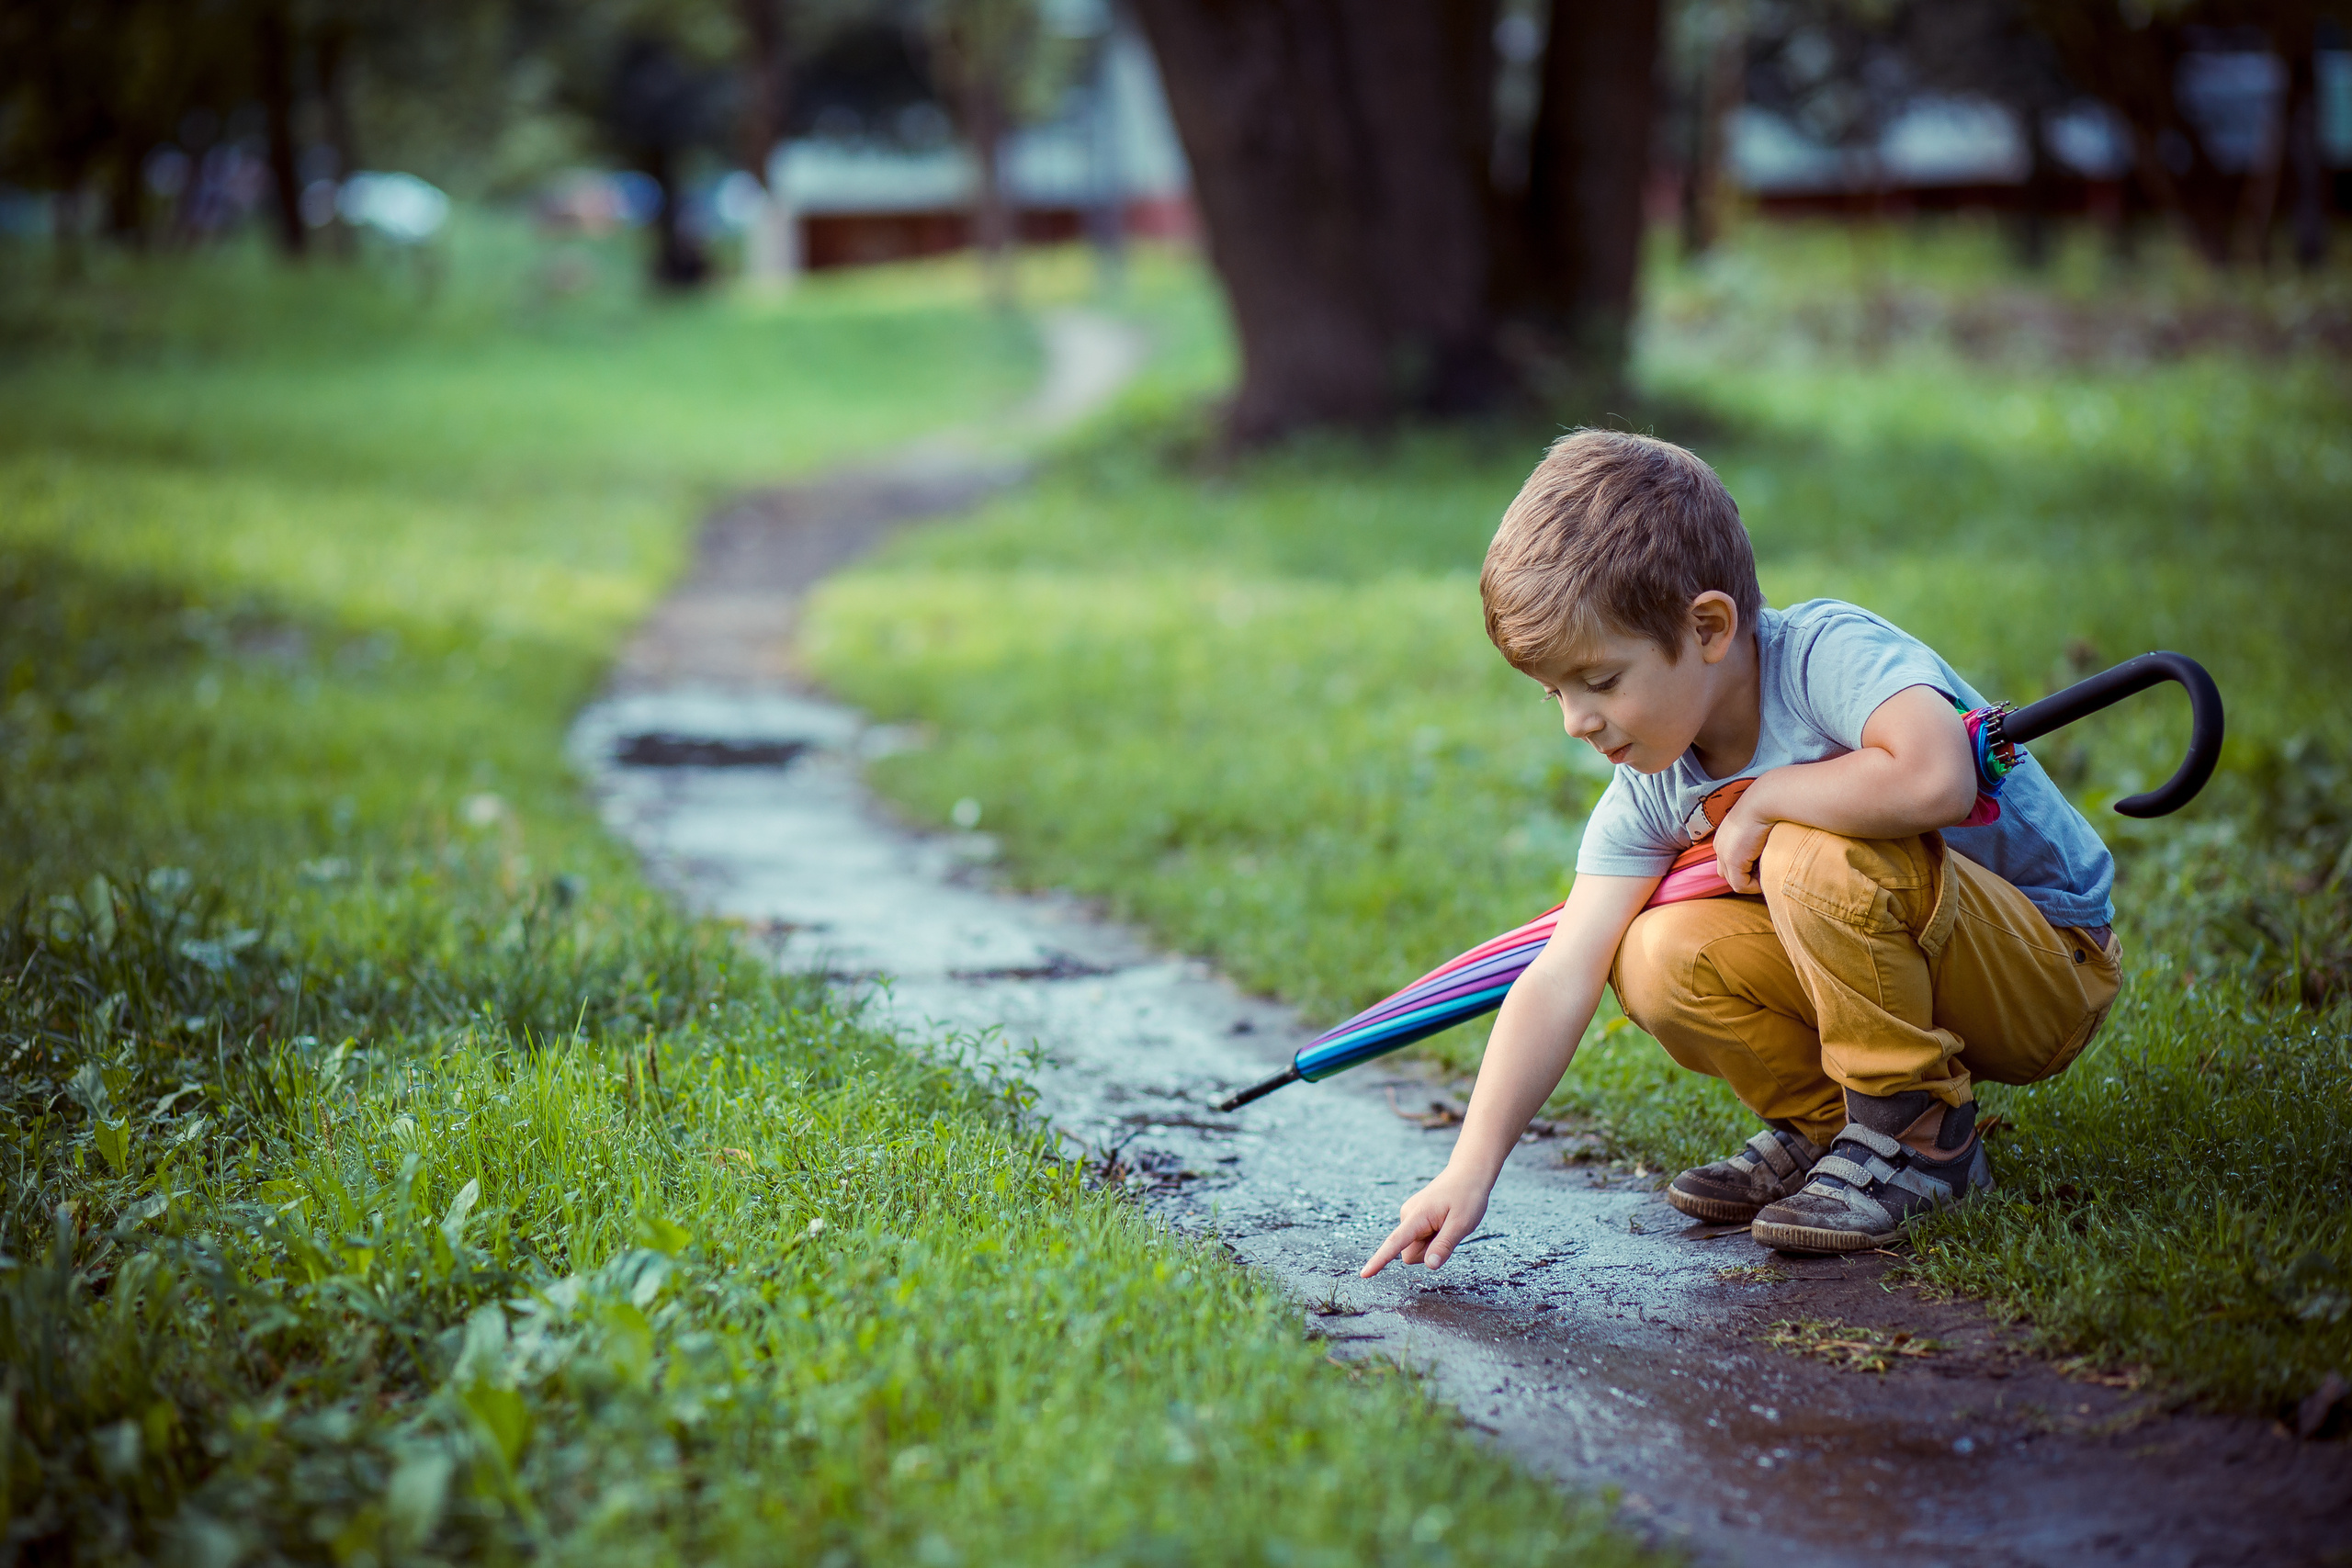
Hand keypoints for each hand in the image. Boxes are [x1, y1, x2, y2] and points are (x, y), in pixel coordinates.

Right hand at [1361, 1168, 1489, 1276]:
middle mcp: (1408, 1215)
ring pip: (1415, 1248)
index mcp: (1417, 1216)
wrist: (1467, 1173)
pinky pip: (1419, 1239)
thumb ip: (1444, 1245)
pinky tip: (1443, 1221)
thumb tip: (1429, 1266)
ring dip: (1432, 1244)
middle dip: (1428, 1252)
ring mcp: (1410, 1215)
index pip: (1395, 1242)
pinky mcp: (1414, 1217)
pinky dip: (1432, 1237)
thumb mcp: (1462, 1224)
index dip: (1380, 1260)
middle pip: (1410, 1254)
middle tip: (1449, 1232)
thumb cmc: (1467, 1197)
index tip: (1364, 1274)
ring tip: (1447, 1223)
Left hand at [1713, 790, 1778, 894]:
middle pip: (1728, 873)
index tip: (1765, 863)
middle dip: (1746, 876)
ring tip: (1767, 870)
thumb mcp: (1760, 825)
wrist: (1765, 801)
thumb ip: (1758, 841)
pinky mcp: (1732, 861)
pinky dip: (1754, 885)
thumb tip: (1767, 854)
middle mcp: (1719, 845)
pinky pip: (1740, 886)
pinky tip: (1767, 872)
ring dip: (1751, 881)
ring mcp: (1723, 854)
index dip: (1747, 867)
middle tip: (1766, 870)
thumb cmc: (1768, 808)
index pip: (1729, 861)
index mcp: (1724, 836)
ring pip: (1734, 881)